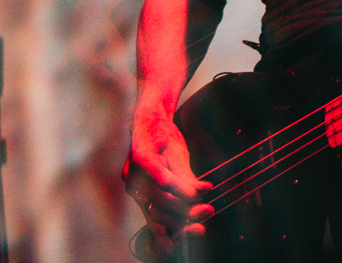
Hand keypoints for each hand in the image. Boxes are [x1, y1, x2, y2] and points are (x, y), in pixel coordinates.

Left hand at [123, 100, 213, 254]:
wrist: (154, 112)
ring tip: (202, 197)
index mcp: (143, 196)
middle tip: (207, 212)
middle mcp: (135, 189)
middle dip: (185, 215)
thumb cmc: (165, 142)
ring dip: (182, 200)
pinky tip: (190, 190)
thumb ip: (186, 186)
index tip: (201, 231)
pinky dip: (173, 183)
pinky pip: (156, 174)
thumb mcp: (180, 166)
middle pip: (159, 212)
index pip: (160, 222)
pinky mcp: (139, 156)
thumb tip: (201, 206)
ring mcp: (134, 173)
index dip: (180, 229)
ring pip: (159, 197)